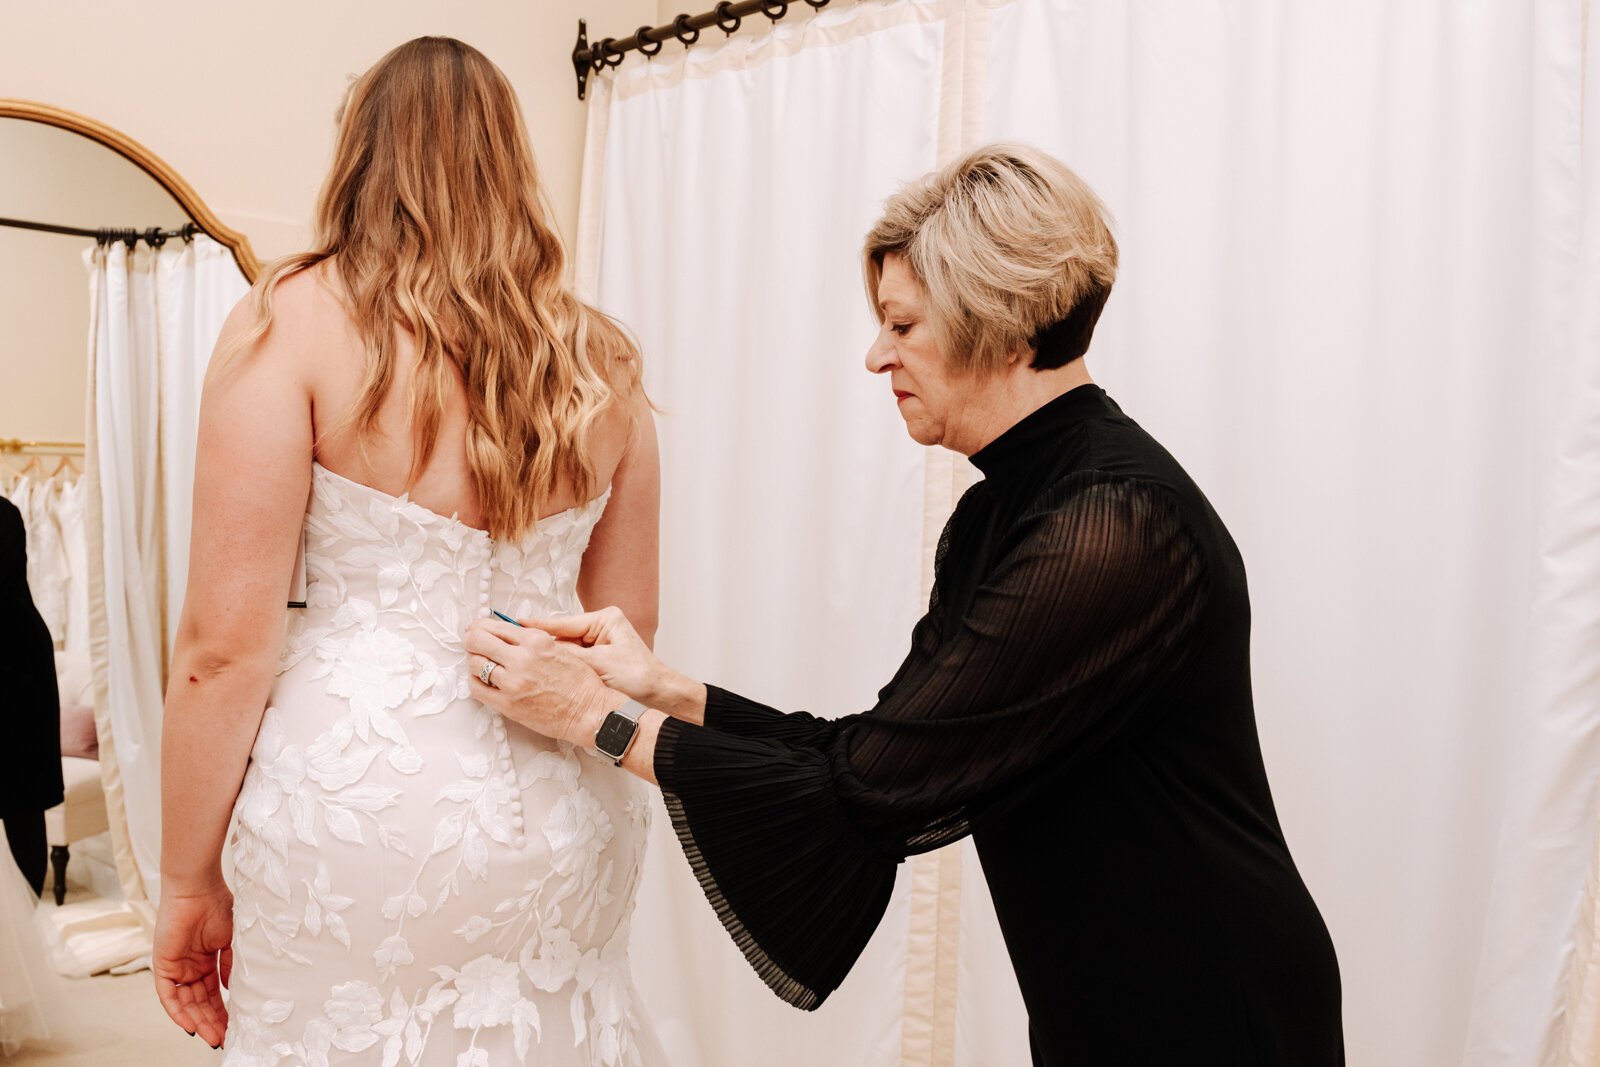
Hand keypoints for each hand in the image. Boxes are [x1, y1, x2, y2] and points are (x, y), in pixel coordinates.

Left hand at [153, 883, 232, 1048]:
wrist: (197, 887)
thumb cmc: (217, 904)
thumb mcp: (231, 939)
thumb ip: (230, 965)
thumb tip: (230, 989)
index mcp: (206, 959)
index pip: (213, 993)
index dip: (223, 1010)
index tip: (235, 1026)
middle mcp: (190, 966)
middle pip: (200, 1002)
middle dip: (212, 1021)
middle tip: (225, 1038)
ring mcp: (176, 967)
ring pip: (186, 1003)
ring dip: (199, 1021)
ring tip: (213, 1036)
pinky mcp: (162, 966)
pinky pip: (168, 996)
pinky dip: (178, 1012)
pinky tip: (191, 1026)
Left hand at [466, 616, 618, 745]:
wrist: (589, 712)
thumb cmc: (579, 682)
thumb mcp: (559, 648)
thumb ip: (532, 639)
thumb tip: (506, 632)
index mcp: (536, 640)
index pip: (495, 626)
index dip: (480, 626)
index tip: (476, 629)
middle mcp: (522, 658)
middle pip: (478, 641)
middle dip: (471, 639)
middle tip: (471, 642)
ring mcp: (513, 682)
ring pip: (475, 664)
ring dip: (474, 661)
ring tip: (480, 663)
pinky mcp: (508, 704)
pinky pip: (477, 688)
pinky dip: (475, 681)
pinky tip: (482, 680)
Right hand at [529, 606, 664, 704]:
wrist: (658, 694)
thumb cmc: (637, 676)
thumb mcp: (599, 663)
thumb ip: (569, 656)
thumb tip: (541, 649)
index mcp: (604, 619)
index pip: (563, 622)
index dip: (537, 626)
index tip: (514, 624)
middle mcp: (601, 627)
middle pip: (562, 635)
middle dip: (545, 646)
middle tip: (519, 649)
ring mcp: (599, 641)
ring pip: (566, 649)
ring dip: (555, 658)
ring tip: (533, 664)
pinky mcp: (599, 657)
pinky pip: (574, 659)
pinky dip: (565, 666)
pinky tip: (552, 673)